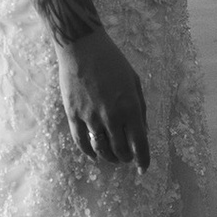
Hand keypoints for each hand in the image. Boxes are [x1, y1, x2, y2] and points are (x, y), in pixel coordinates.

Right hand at [58, 26, 149, 167]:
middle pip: (120, 151)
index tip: (143, 169)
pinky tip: (94, 155)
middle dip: (126, 158)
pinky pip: (81, 141)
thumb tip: (142, 133)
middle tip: (127, 158)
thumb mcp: (134, 82)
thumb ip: (140, 109)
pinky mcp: (73, 115)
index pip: (139, 144)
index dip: (143, 160)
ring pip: (101, 149)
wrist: (82, 48)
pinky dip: (89, 152)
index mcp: (130, 108)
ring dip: (109, 158)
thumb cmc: (113, 62)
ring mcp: (90, 117)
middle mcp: (111, 116)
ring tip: (112, 158)